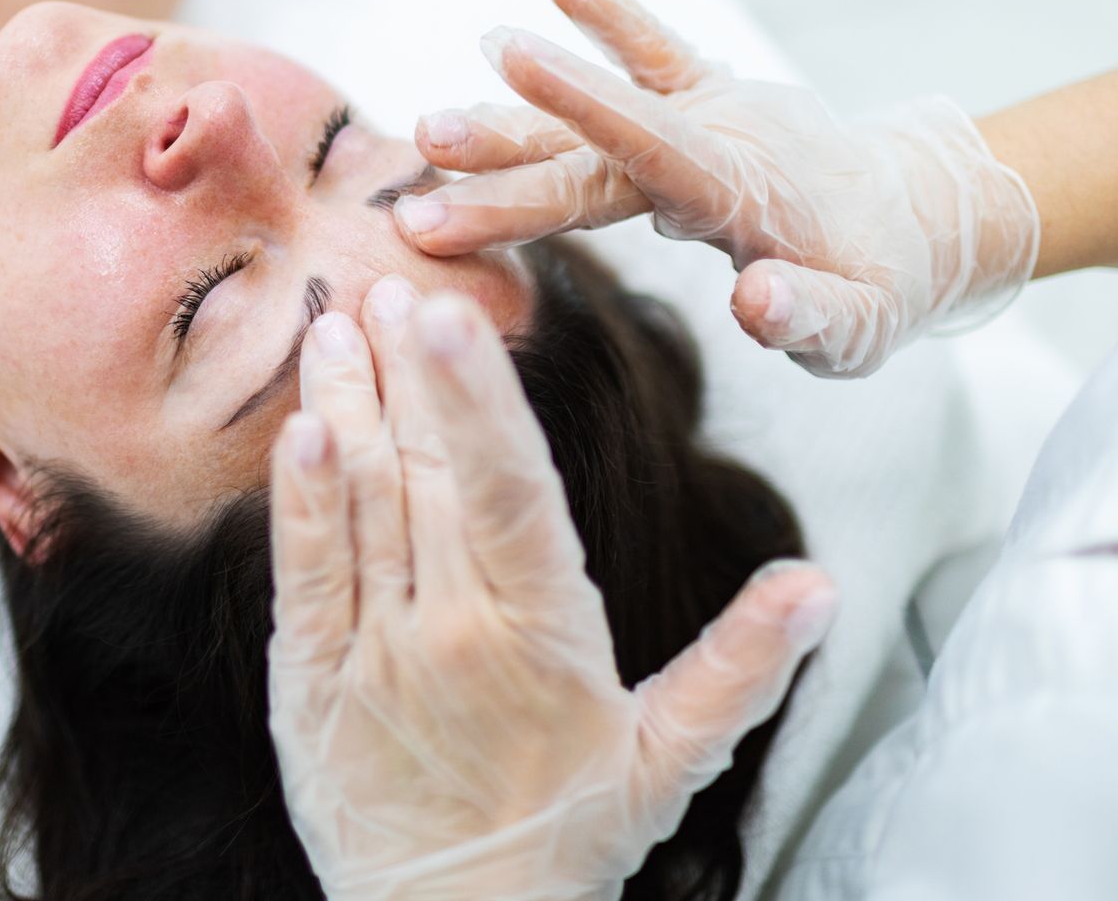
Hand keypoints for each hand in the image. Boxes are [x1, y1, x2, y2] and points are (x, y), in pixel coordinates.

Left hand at [267, 276, 835, 900]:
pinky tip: (298, 429)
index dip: (478, 399)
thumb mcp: (670, 761)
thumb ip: (742, 667)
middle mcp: (452, 631)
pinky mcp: (310, 684)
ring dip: (344, 404)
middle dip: (408, 369)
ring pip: (359, 504)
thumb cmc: (568, 839)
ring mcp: (374, 655)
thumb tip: (819, 587)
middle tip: (393, 277)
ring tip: (337, 320)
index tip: (454, 315)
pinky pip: (305, 576)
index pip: (509, 492)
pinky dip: (298, 501)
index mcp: (543, 634)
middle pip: (427, 475)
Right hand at [395, 0, 1039, 376]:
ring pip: (596, 108)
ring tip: (429, 119)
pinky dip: (604, 11)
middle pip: (590, 149)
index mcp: (738, 194)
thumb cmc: (876, 287)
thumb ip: (809, 317)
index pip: (632, 165)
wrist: (911, 215)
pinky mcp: (703, 98)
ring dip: (516, 110)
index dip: (545, 162)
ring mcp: (706, 112)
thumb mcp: (860, 329)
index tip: (466, 158)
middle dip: (500, 157)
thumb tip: (756, 302)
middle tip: (419, 152)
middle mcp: (712, 139)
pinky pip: (652, 49)